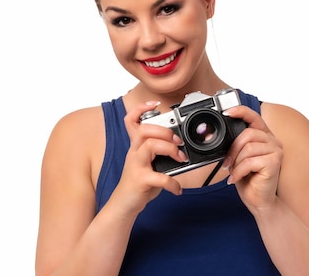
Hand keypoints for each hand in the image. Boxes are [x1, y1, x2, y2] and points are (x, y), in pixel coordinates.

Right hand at [110, 101, 184, 216]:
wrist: (124, 205)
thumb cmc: (140, 184)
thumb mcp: (149, 164)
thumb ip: (161, 154)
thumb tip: (183, 150)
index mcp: (136, 146)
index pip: (131, 120)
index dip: (140, 108)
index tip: (155, 104)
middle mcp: (134, 152)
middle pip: (144, 130)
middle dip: (165, 131)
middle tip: (178, 142)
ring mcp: (135, 165)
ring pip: (150, 146)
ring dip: (170, 149)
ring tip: (181, 159)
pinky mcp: (140, 180)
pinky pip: (159, 177)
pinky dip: (172, 183)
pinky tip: (176, 188)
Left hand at [222, 105, 282, 212]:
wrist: (259, 201)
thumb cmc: (249, 179)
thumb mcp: (238, 158)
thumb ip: (234, 145)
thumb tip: (215, 136)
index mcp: (264, 136)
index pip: (254, 117)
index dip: (241, 111)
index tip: (227, 112)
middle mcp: (273, 141)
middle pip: (248, 134)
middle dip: (233, 149)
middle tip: (227, 163)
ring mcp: (276, 151)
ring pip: (248, 148)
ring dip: (236, 162)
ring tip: (235, 172)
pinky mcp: (275, 162)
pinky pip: (250, 161)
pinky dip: (239, 171)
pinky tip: (237, 178)